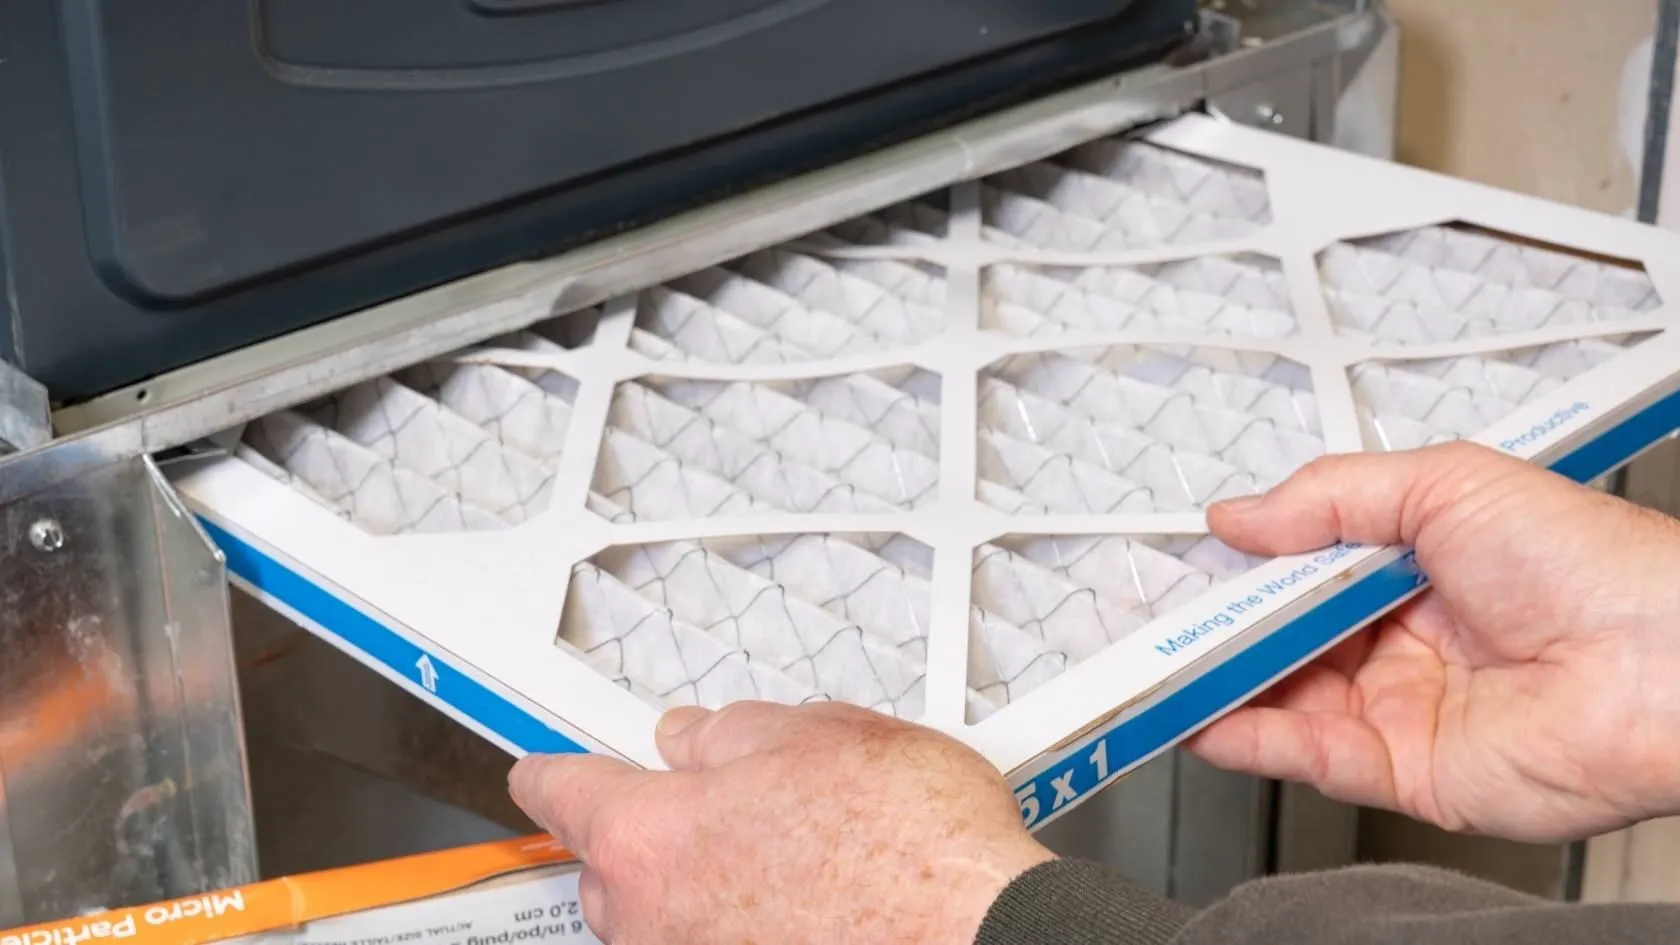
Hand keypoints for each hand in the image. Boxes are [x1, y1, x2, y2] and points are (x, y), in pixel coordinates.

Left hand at [508, 701, 1053, 944]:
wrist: (982, 934)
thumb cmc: (914, 850)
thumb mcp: (820, 735)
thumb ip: (732, 732)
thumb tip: (698, 736)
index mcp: (649, 837)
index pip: (560, 793)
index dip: (551, 771)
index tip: (540, 772)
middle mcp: (653, 922)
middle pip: (616, 867)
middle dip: (658, 834)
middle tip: (730, 806)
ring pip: (672, 919)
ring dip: (710, 888)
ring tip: (804, 858)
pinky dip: (750, 928)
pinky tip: (820, 905)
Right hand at [1192, 441, 1679, 842]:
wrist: (1663, 662)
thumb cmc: (1590, 562)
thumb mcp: (1445, 483)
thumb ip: (1329, 496)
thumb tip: (1238, 515)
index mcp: (1414, 570)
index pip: (1303, 572)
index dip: (1246, 570)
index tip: (1192, 564)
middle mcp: (1403, 643)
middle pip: (1285, 638)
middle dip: (1222, 628)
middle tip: (1162, 617)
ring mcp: (1402, 710)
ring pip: (1286, 698)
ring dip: (1223, 683)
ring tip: (1165, 664)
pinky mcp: (1407, 772)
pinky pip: (1312, 757)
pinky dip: (1252, 740)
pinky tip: (1209, 716)